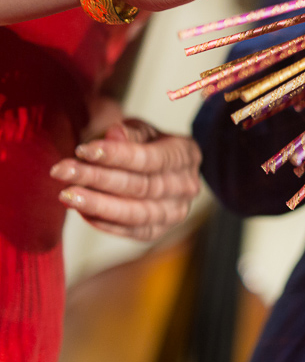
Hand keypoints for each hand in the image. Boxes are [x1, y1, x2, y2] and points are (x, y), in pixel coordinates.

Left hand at [50, 118, 202, 240]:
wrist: (163, 170)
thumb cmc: (149, 145)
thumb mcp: (143, 130)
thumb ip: (131, 132)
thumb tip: (115, 134)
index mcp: (187, 155)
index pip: (151, 159)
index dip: (117, 155)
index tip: (83, 150)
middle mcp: (186, 187)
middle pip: (140, 186)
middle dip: (98, 179)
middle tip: (62, 171)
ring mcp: (175, 212)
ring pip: (135, 213)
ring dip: (98, 204)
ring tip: (66, 195)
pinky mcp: (157, 231)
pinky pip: (129, 231)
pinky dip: (103, 222)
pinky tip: (81, 210)